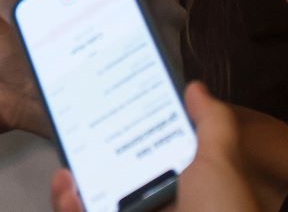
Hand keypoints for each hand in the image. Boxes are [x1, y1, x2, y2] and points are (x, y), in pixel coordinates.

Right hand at [49, 83, 257, 211]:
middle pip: (104, 180)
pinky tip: (70, 195)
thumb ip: (211, 124)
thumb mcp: (222, 162)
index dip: (112, 137)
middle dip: (79, 161)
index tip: (93, 118)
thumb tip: (194, 88)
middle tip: (69, 144)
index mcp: (174, 186)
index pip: (136, 157)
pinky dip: (68, 206)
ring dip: (66, 190)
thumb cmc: (222, 211)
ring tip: (66, 177)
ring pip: (88, 203)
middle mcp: (151, 204)